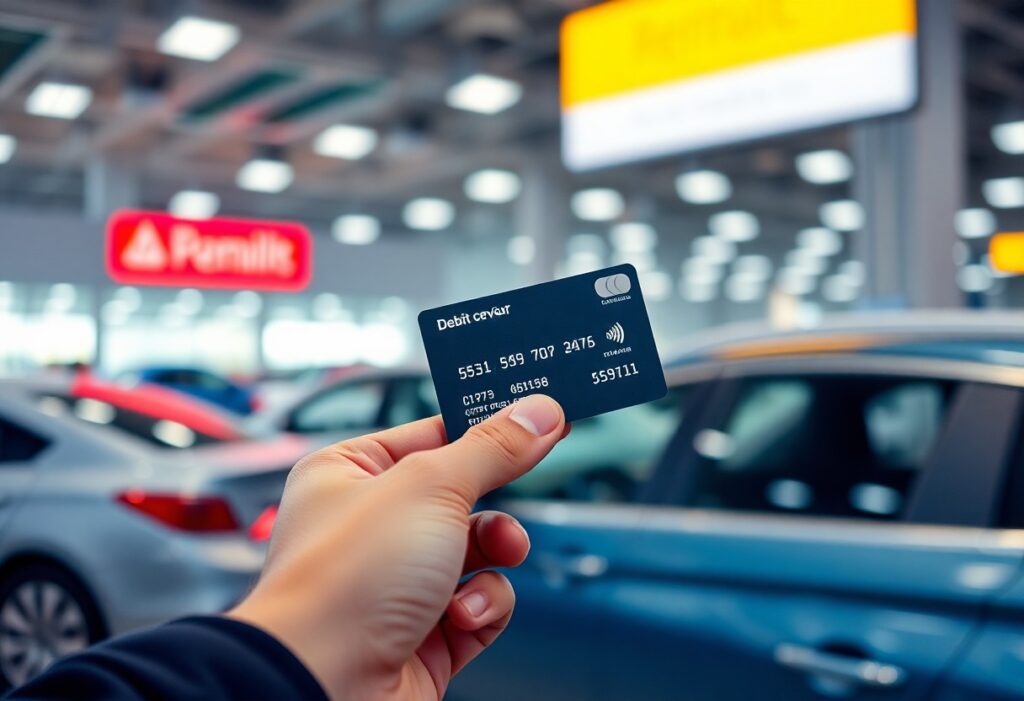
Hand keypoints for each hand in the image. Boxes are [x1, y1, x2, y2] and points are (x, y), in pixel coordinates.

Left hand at [229, 395, 566, 700]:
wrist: (323, 686)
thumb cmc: (344, 580)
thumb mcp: (430, 487)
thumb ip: (492, 448)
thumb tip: (538, 412)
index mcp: (350, 473)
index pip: (431, 434)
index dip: (483, 429)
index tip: (536, 422)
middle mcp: (369, 527)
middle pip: (462, 496)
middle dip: (491, 508)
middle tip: (510, 501)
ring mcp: (395, 583)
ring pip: (478, 552)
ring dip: (493, 558)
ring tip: (489, 564)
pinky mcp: (422, 634)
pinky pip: (477, 605)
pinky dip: (481, 608)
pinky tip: (459, 615)